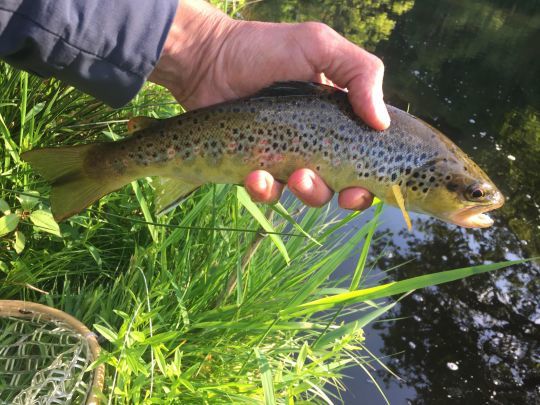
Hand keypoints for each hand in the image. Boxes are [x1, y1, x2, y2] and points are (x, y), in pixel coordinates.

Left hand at [148, 0, 389, 209]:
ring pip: (307, 193)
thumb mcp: (319, 45)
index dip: (369, 180)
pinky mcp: (256, 168)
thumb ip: (361, 72)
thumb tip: (383, 123)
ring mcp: (286, 157)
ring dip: (306, 192)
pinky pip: (268, 192)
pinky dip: (266, 190)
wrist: (208, 59)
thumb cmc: (264, 48)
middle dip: (342, 194)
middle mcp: (316, 141)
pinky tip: (256, 176)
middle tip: (332, 186)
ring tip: (294, 176)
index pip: (365, 157)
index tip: (363, 186)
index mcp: (338, 118)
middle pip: (342, 184)